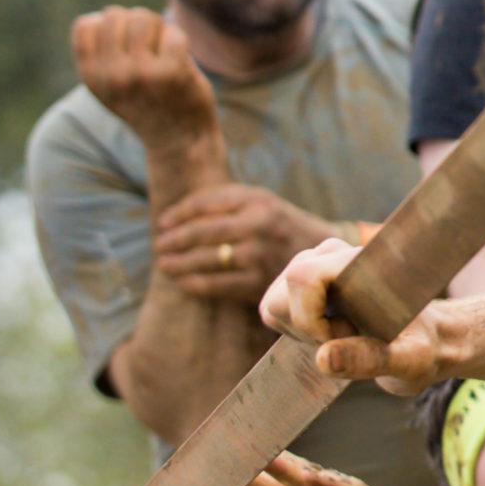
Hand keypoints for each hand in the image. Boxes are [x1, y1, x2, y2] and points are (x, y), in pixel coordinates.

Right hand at [71, 7, 217, 146]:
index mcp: (91, 76)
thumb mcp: (109, 85)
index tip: (124, 43)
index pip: (86, 25)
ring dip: (158, 28)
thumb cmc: (147, 104)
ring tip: (164, 48)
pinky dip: (179, 38)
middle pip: (115, 15)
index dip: (107, 24)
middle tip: (150, 45)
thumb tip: (103, 15)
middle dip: (135, 22)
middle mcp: (111, 75)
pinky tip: (180, 56)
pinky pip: (173, 33)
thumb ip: (101, 54)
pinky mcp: (172, 73)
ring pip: (143, 18)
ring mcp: (141, 74)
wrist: (179, 141)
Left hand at [155, 186, 337, 301]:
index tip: (163, 223)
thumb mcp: (262, 203)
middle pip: (202, 231)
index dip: (179, 213)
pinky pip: (217, 284)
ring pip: (206, 259)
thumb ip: (225, 202)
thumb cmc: (281, 227)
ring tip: (165, 264)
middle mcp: (259, 225)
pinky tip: (183, 282)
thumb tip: (175, 217)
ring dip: (179, 263)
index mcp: (259, 201)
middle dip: (175, 239)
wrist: (325, 257)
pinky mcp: (260, 282)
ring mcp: (260, 255)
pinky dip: (194, 284)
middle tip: (160, 245)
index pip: (206, 203)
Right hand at [261, 237, 450, 391]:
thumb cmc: (424, 349)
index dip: (311, 319)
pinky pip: (277, 312)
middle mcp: (333, 255)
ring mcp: (314, 266)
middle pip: (281, 296)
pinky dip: (298, 332)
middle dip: (307, 330)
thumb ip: (371, 360)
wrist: (428, 341)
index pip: (304, 277)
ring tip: (344, 337)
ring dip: (303, 332)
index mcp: (363, 263)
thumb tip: (323, 358)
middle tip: (349, 338)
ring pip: (275, 305)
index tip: (344, 338)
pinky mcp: (303, 284)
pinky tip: (332, 335)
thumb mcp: (409, 362)